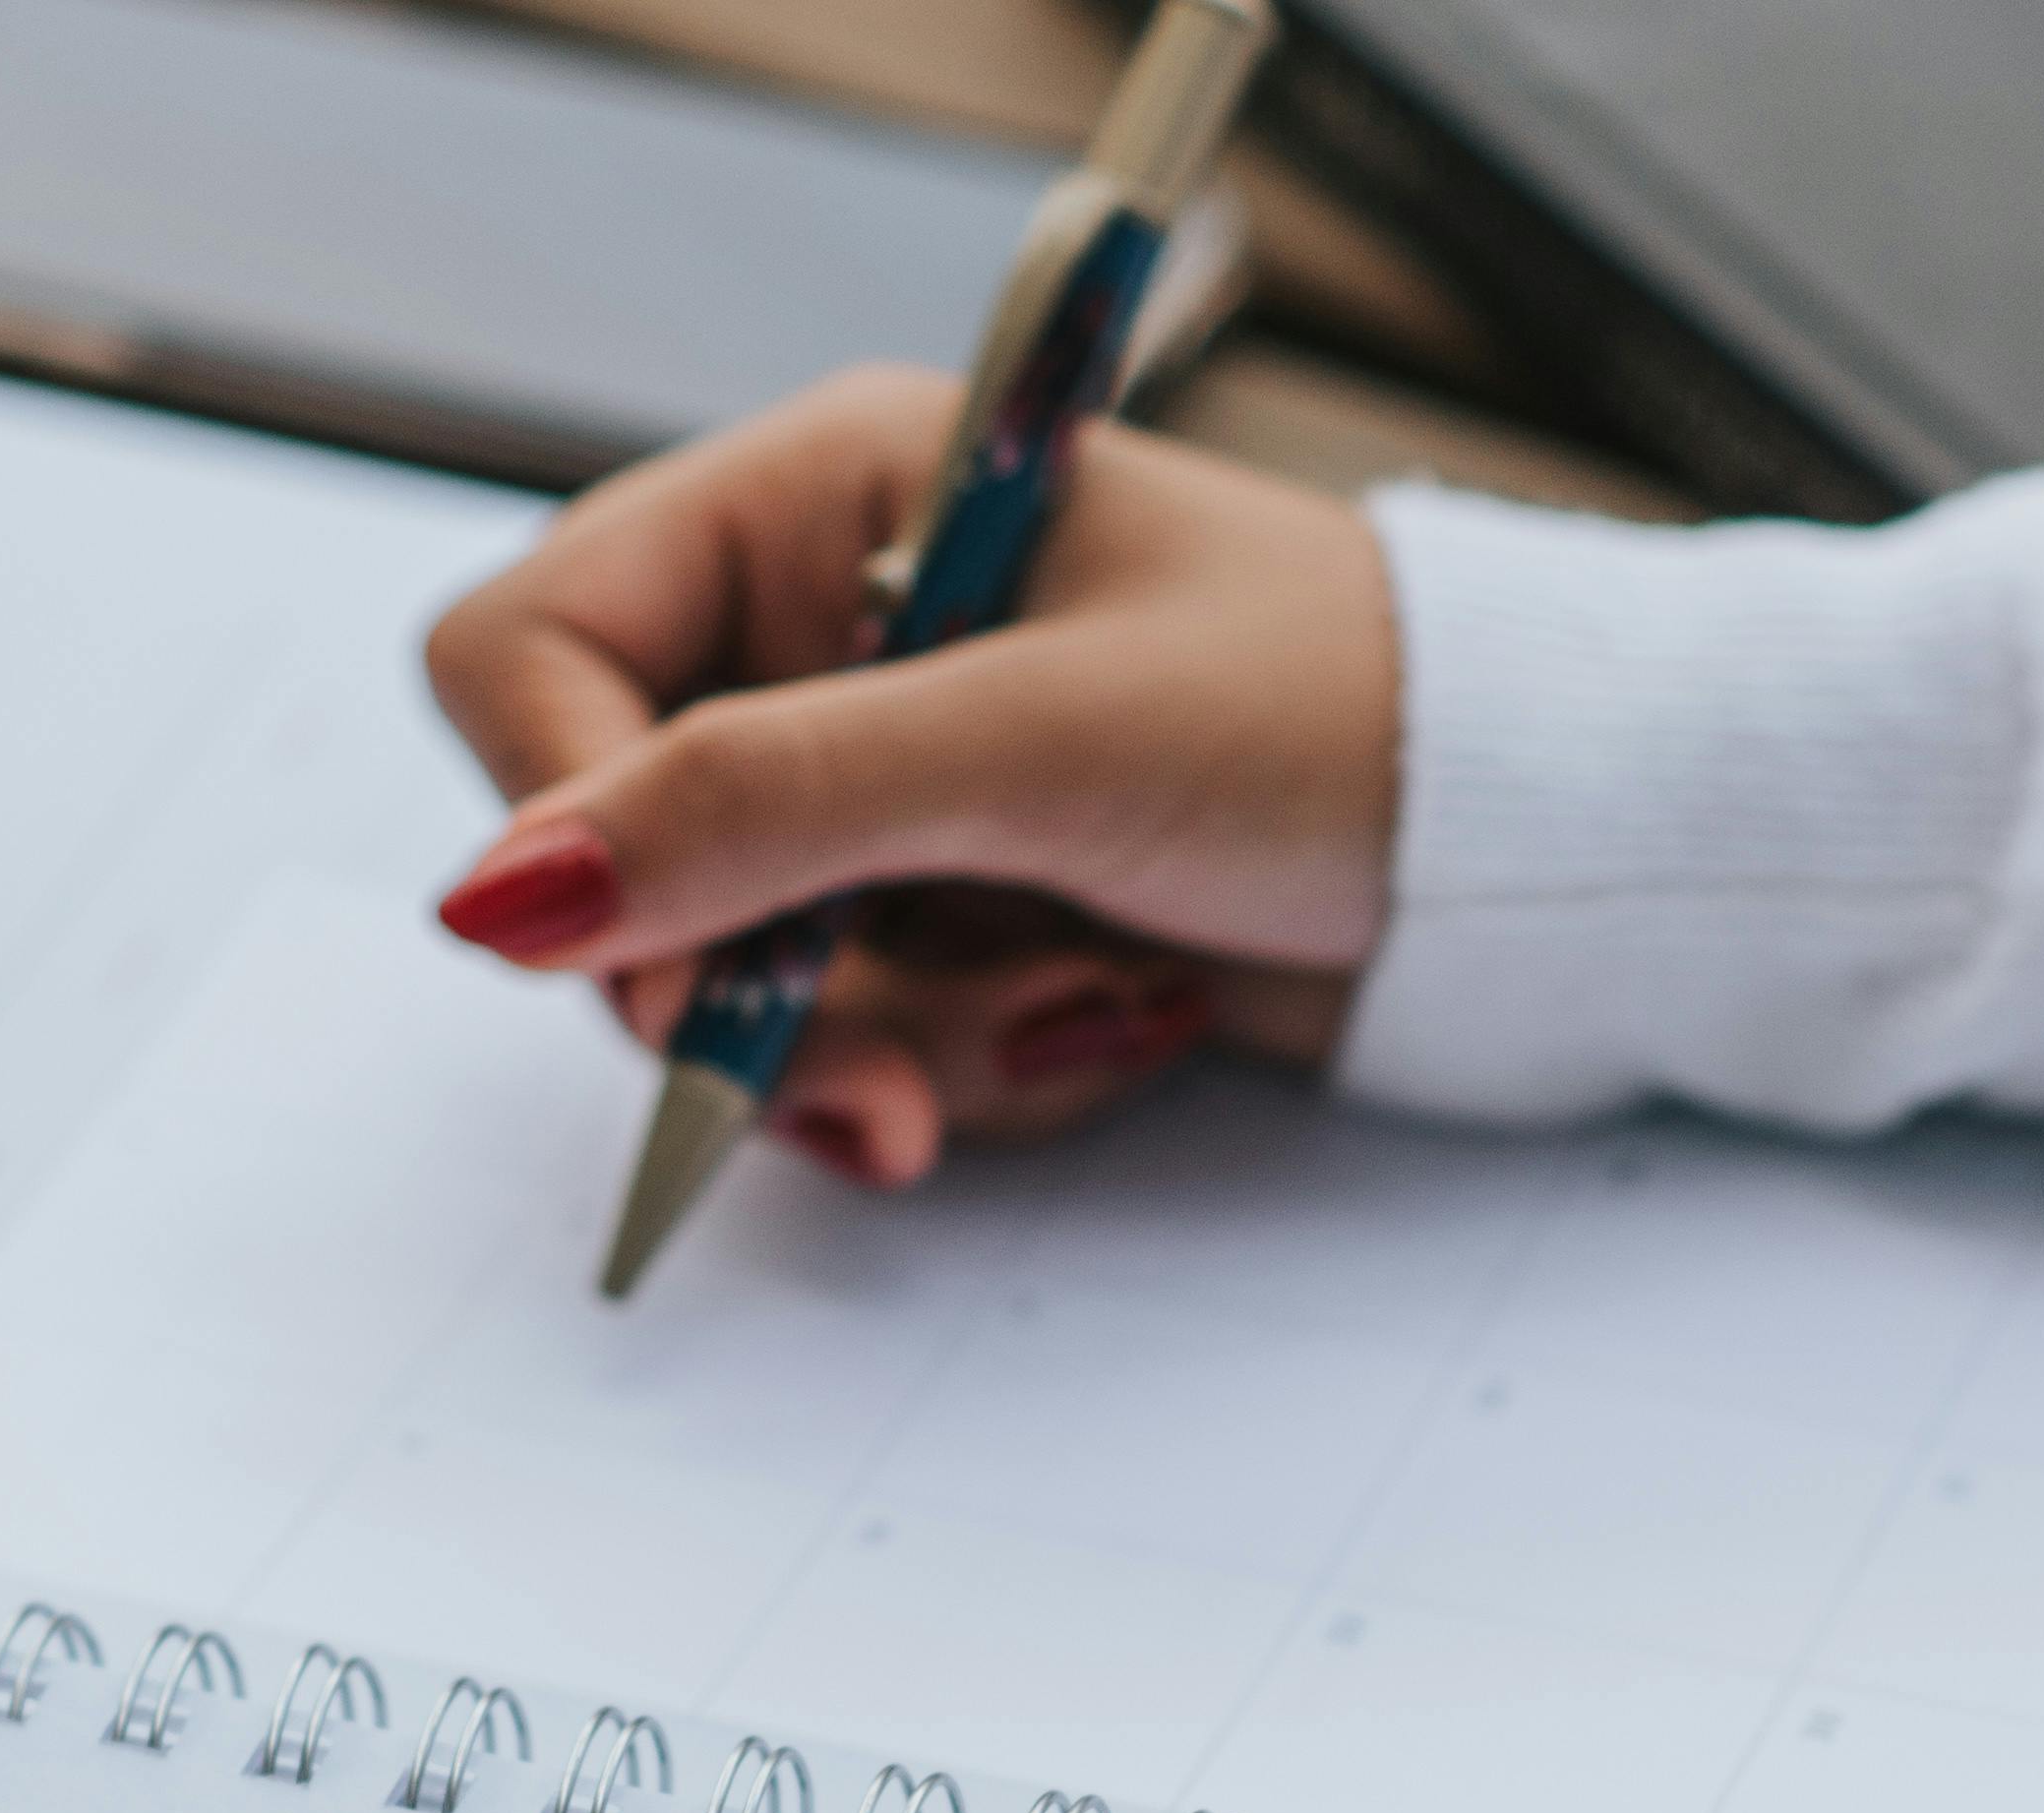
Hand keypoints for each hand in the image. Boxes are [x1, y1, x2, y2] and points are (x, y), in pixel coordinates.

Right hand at [421, 367, 1402, 1186]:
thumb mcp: (1036, 744)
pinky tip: (1123, 1008)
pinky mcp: (956, 911)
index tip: (662, 955)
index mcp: (823, 496)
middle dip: (760, 989)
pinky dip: (981, 1060)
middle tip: (876, 1084)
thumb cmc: (1340, 716)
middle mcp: (826, 630)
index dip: (565, 817)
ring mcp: (889, 784)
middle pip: (622, 854)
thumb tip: (501, 897)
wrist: (1542, 850)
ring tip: (1084, 1004)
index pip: (537, 653)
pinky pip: (860, 1036)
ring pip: (740, 980)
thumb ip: (759, 806)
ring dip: (901, 1040)